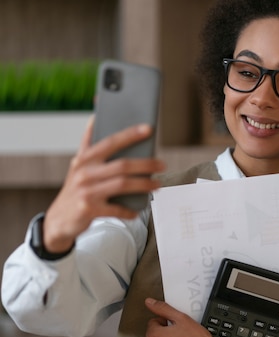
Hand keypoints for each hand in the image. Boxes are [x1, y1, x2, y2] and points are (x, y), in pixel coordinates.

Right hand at [42, 118, 164, 252]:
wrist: (59, 219)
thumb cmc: (75, 190)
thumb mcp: (78, 165)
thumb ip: (87, 143)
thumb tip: (94, 117)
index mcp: (84, 159)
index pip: (110, 142)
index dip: (130, 134)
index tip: (148, 129)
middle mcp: (84, 173)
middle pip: (122, 165)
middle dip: (146, 164)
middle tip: (162, 165)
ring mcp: (86, 192)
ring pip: (122, 185)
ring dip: (144, 185)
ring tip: (157, 185)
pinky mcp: (89, 210)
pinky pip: (116, 209)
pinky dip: (129, 211)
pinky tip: (137, 211)